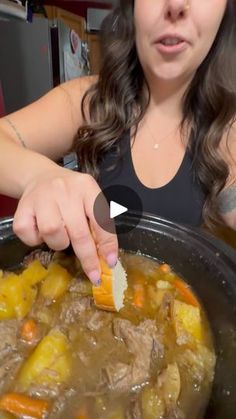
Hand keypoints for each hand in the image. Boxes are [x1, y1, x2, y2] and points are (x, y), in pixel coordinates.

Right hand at [13, 168, 117, 284]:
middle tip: (94, 275)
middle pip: (78, 231)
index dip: (107, 244)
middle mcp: (65, 190)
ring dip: (59, 243)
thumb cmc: (71, 194)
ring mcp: (42, 197)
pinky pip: (29, 235)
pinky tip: (40, 231)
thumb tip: (108, 258)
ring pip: (52, 233)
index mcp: (86, 186)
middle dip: (88, 257)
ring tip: (60, 235)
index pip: (101, 219)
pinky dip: (35, 240)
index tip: (110, 263)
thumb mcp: (89, 200)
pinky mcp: (22, 207)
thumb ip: (99, 224)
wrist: (41, 176)